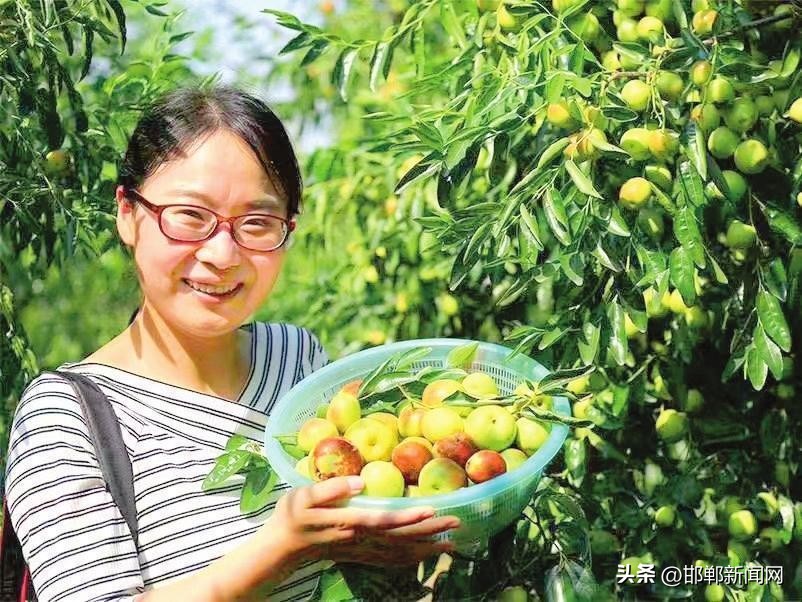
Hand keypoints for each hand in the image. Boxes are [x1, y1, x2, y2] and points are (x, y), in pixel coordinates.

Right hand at [267, 476, 459, 567]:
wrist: (280, 548)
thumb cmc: (290, 516)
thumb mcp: (303, 496)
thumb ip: (331, 488)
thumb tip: (360, 479)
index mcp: (348, 521)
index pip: (384, 520)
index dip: (409, 516)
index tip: (432, 509)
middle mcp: (359, 539)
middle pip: (400, 537)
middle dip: (429, 531)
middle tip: (456, 524)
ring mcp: (361, 550)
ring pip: (399, 552)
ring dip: (426, 548)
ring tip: (451, 543)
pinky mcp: (360, 556)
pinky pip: (391, 560)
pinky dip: (411, 559)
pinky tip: (424, 556)